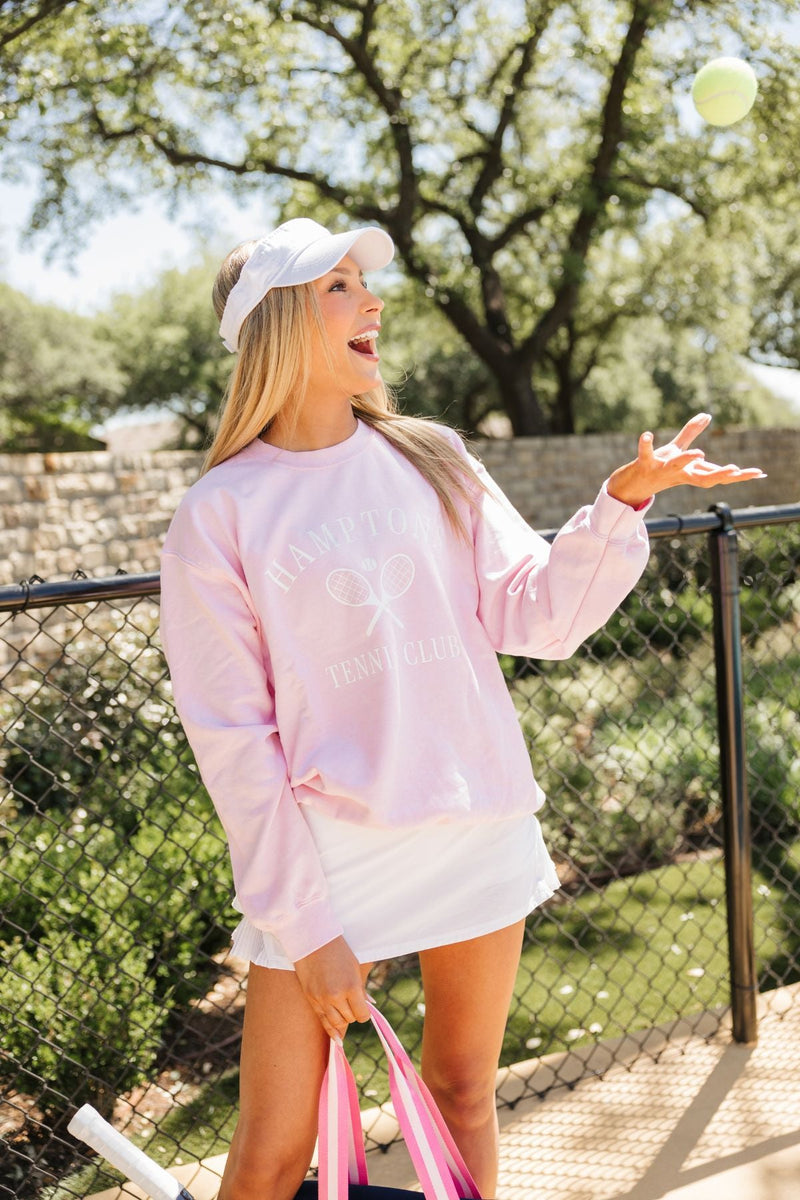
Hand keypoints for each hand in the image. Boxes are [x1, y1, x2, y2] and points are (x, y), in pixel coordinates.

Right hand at [293, 936, 370, 1040]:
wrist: (313, 939)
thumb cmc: (338, 951)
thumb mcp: (355, 967)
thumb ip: (361, 988)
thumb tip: (368, 1005)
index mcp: (351, 987)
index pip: (362, 1015)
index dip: (364, 1013)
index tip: (363, 1008)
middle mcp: (336, 996)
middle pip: (349, 1019)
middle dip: (353, 1014)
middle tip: (352, 1004)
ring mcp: (321, 999)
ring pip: (336, 1023)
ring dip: (342, 1019)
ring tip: (343, 1011)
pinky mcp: (311, 999)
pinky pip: (322, 1020)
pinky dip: (330, 1028)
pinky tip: (336, 1036)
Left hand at [607, 413, 766, 508]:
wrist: (632, 484)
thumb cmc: (659, 466)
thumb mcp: (677, 448)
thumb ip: (691, 432)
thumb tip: (707, 414)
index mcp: (691, 472)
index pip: (718, 475)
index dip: (738, 475)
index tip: (759, 473)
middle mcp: (679, 474)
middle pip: (702, 478)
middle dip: (719, 474)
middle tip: (736, 470)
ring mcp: (662, 470)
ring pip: (676, 466)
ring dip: (686, 460)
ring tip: (699, 452)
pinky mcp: (645, 464)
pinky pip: (646, 453)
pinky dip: (645, 444)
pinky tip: (646, 434)